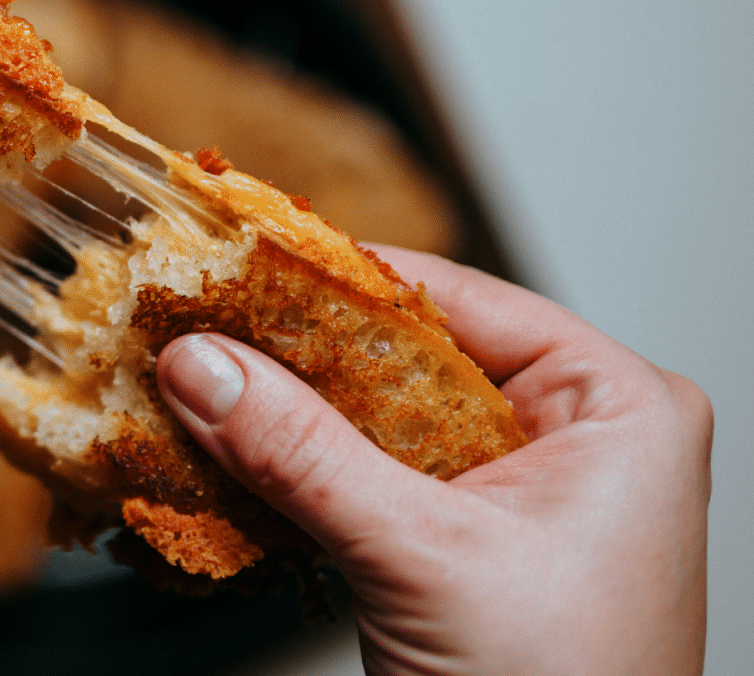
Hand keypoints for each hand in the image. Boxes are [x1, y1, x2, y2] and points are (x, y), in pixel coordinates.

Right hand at [158, 247, 710, 675]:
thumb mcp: (424, 558)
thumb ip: (303, 454)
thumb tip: (204, 365)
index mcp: (614, 405)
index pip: (454, 299)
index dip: (338, 277)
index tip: (238, 259)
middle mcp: (572, 433)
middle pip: (407, 354)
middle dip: (301, 351)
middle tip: (204, 321)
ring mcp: (517, 489)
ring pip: (378, 415)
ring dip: (290, 412)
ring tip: (203, 379)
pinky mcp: (464, 539)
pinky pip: (369, 473)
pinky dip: (301, 469)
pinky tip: (232, 451)